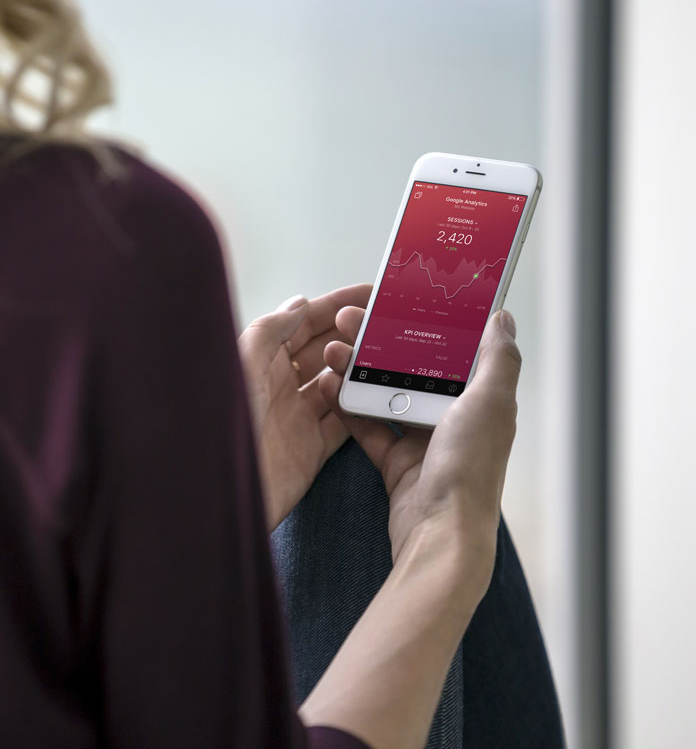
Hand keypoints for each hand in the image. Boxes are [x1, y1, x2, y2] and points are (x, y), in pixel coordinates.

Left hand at [238, 284, 371, 529]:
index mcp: (260, 359)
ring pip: (339, 385)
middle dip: (354, 334)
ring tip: (391, 354)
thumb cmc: (219, 424)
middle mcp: (279, 385)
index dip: (336, 306)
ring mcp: (297, 417)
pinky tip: (380, 394)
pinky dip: (362, 409)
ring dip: (361, 370)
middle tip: (390, 323)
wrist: (215, 492)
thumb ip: (271, 330)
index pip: (304, 323)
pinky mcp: (311, 449)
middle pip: (325, 351)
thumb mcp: (242, 362)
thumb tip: (299, 303)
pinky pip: (344, 424)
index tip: (370, 293)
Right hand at [317, 307, 521, 582]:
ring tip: (335, 349)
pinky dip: (351, 407)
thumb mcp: (490, 403)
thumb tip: (503, 319)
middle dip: (383, 341)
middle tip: (353, 320)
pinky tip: (332, 386)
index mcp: (481, 401)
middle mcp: (455, 419)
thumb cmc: (469, 472)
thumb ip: (497, 359)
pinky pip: (370, 426)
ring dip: (360, 369)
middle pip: (414, 368)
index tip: (402, 300)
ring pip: (388, 393)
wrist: (438, 535)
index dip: (429, 324)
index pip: (455, 350)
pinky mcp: (396, 462)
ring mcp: (424, 441)